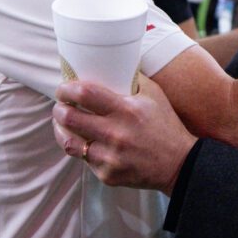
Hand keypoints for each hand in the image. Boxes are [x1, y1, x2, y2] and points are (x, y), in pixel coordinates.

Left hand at [53, 74, 196, 194]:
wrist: (179, 164)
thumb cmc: (166, 125)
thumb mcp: (154, 95)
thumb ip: (133, 78)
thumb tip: (113, 62)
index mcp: (127, 110)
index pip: (85, 94)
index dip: (67, 89)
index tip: (63, 87)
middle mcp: (115, 134)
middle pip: (70, 118)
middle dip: (58, 109)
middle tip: (60, 105)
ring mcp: (110, 157)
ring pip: (69, 142)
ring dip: (61, 130)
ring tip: (62, 123)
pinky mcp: (107, 175)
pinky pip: (83, 159)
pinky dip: (80, 148)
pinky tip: (82, 141)